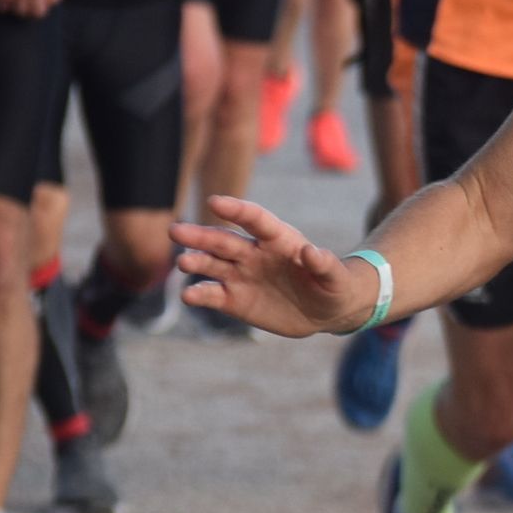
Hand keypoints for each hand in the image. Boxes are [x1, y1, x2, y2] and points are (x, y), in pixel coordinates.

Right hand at [169, 195, 373, 336]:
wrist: (326, 310)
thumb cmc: (334, 285)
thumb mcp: (336, 277)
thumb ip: (325, 264)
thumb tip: (311, 251)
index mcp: (279, 239)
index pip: (255, 219)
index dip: (236, 211)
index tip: (215, 202)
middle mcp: (254, 253)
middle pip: (223, 240)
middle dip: (200, 236)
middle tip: (175, 231)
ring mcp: (241, 275)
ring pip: (212, 265)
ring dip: (195, 262)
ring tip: (183, 262)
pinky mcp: (234, 299)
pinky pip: (213, 295)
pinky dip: (200, 295)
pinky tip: (188, 296)